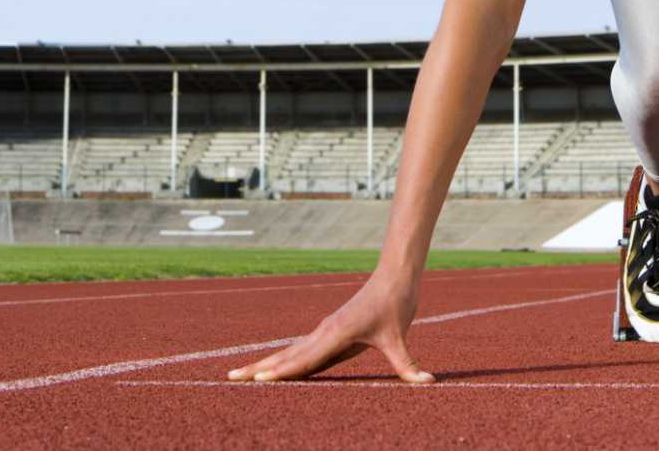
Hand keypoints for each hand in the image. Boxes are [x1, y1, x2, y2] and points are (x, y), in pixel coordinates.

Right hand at [226, 271, 431, 383]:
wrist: (394, 275)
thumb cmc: (396, 304)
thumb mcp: (401, 337)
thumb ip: (409, 365)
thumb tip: (428, 383)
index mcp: (335, 335)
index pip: (302, 360)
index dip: (280, 373)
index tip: (256, 382)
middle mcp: (323, 332)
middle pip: (284, 355)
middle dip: (258, 369)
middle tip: (230, 379)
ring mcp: (324, 331)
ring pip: (288, 352)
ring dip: (265, 364)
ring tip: (243, 376)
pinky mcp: (330, 331)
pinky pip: (301, 350)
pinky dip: (283, 360)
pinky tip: (275, 368)